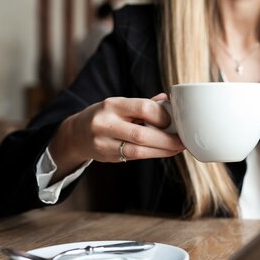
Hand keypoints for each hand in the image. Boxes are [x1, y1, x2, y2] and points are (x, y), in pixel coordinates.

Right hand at [49, 93, 184, 180]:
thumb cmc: (106, 116)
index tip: (174, 121)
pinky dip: (153, 154)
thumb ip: (144, 104)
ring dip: (163, 150)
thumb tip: (170, 101)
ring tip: (177, 148)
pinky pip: (135, 157)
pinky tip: (165, 152)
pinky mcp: (107, 157)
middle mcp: (105, 123)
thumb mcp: (121, 104)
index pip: (142, 108)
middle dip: (166, 139)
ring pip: (138, 151)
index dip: (162, 116)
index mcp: (112, 105)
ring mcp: (103, 142)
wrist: (76, 133)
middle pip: (141, 134)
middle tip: (182, 141)